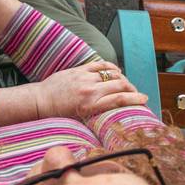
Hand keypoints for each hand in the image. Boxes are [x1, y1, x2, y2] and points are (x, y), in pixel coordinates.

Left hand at [34, 62, 148, 119]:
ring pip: (112, 74)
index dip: (135, 99)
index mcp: (90, 105)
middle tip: (137, 93)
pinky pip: (100, 65)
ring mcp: (84, 78)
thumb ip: (97, 113)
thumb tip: (114, 110)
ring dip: (123, 79)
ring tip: (126, 84)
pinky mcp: (79, 70)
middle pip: (120, 85)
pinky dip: (111, 67)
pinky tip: (116, 71)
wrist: (40, 101)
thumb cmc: (59, 114)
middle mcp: (89, 91)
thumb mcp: (79, 119)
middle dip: (132, 89)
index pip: (119, 99)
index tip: (145, 99)